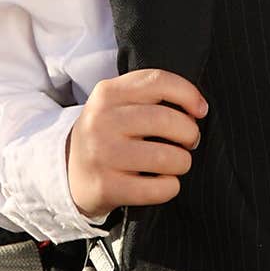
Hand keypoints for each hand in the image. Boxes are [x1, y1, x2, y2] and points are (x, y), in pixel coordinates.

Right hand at [66, 68, 206, 219]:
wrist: (69, 171)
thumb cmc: (109, 134)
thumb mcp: (118, 104)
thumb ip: (152, 96)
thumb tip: (198, 108)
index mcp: (108, 93)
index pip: (159, 82)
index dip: (189, 94)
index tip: (200, 110)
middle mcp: (101, 120)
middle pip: (168, 120)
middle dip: (190, 133)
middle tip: (189, 142)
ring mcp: (102, 154)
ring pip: (168, 157)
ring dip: (182, 162)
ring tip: (176, 163)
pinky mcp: (106, 186)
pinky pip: (159, 188)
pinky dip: (170, 187)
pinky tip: (163, 183)